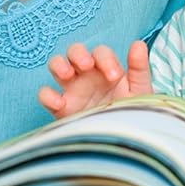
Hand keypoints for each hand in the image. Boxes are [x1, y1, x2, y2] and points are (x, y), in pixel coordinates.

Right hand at [38, 40, 152, 118]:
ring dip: (58, 65)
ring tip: (67, 74)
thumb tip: (138, 44)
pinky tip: (59, 103)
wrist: (122, 141)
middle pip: (74, 51)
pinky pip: (45, 95)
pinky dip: (47, 95)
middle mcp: (87, 76)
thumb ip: (139, 69)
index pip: (100, 53)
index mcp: (106, 69)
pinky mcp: (60, 108)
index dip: (105, 59)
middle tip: (87, 65)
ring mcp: (72, 90)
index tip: (114, 76)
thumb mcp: (139, 91)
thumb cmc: (131, 112)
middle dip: (78, 53)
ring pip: (56, 65)